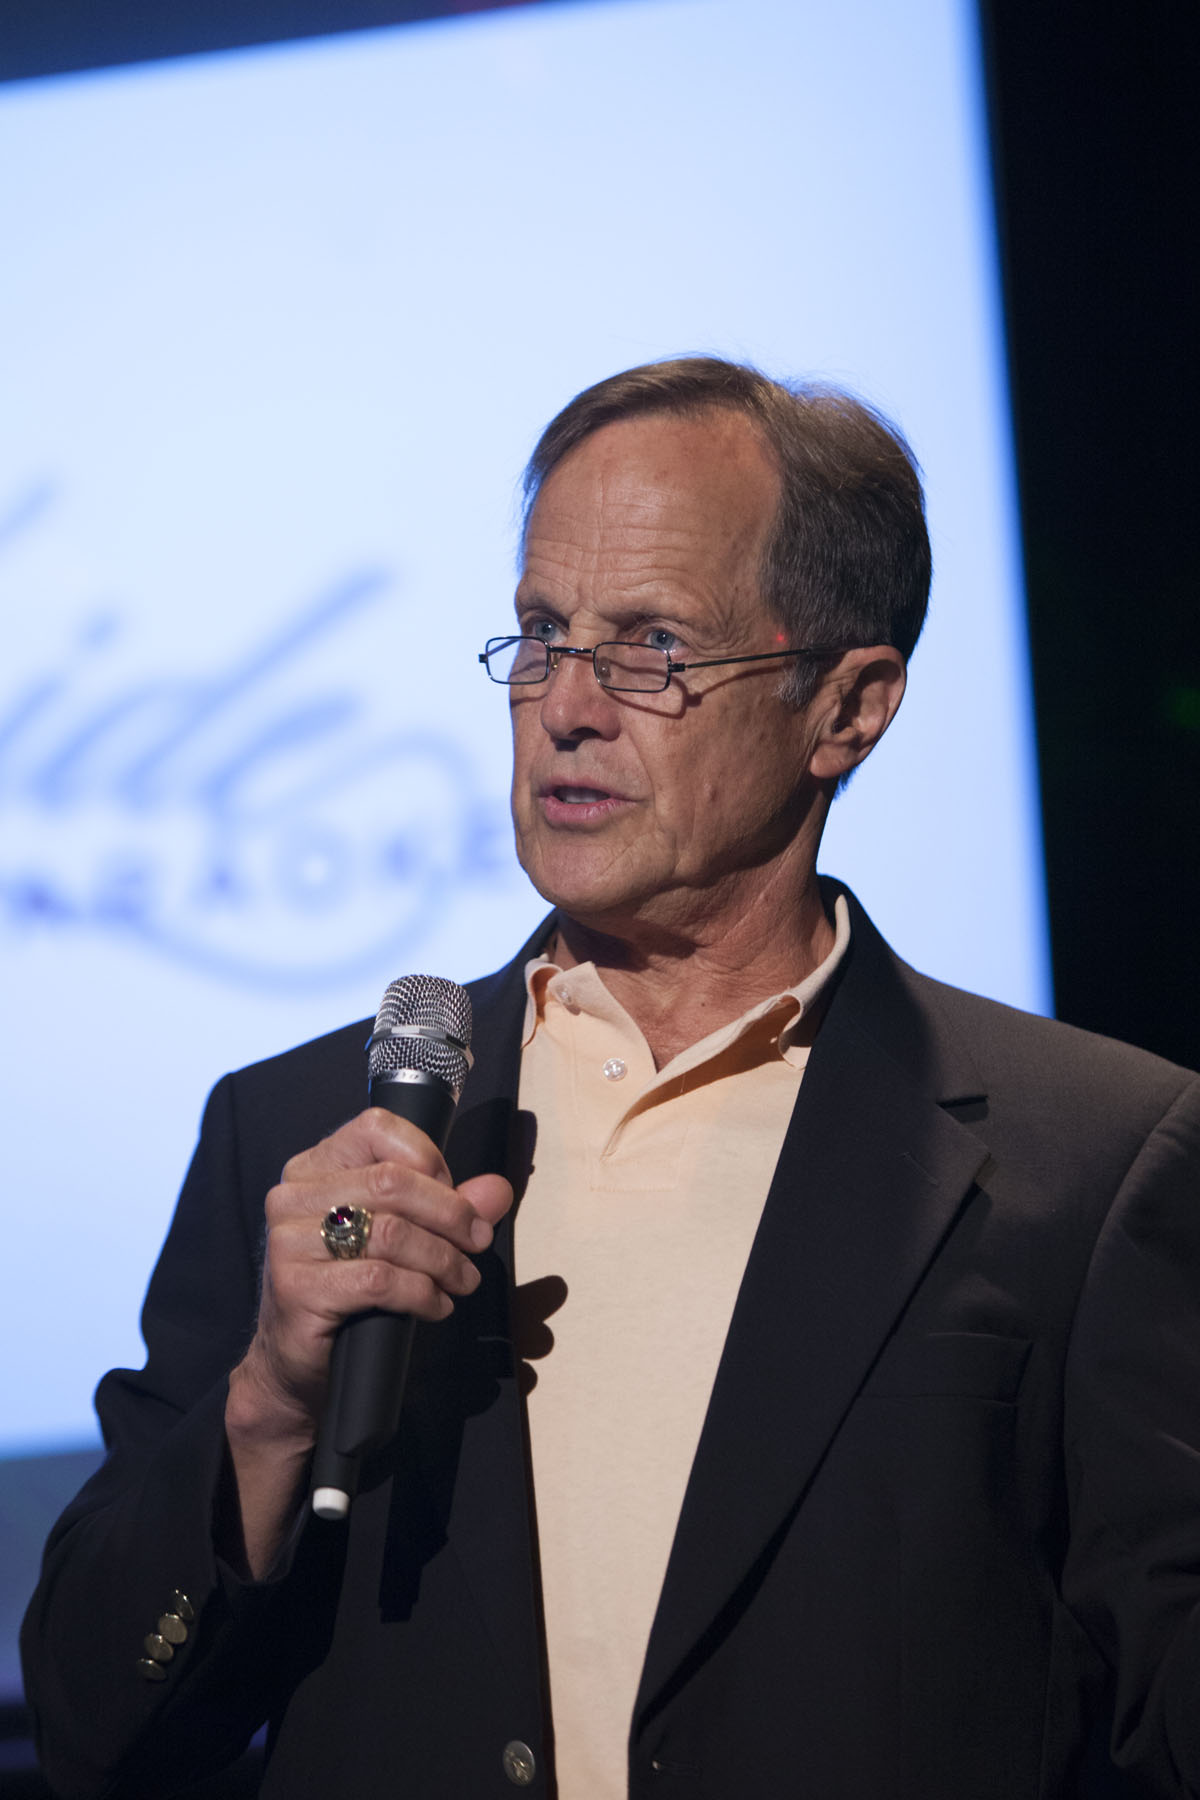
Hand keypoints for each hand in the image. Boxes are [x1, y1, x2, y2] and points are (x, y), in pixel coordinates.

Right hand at [222, 1110, 510, 1571]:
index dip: (431, 1160)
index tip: (457, 1198)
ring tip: (463, 1281)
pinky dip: (422, 1293)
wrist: (294, 1364)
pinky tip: (436, 1306)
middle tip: (478, 1244)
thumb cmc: (349, 1290)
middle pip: (392, 1183)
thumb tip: (499, 1190)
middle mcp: (293, 1196)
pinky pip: (379, 1280)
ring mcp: (289, 1242)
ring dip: (443, 1259)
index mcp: (314, 1166)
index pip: (378, 1128)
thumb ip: (449, 1206)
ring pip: (390, 1233)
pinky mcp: (297, 1288)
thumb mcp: (401, 1237)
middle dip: (451, 1214)